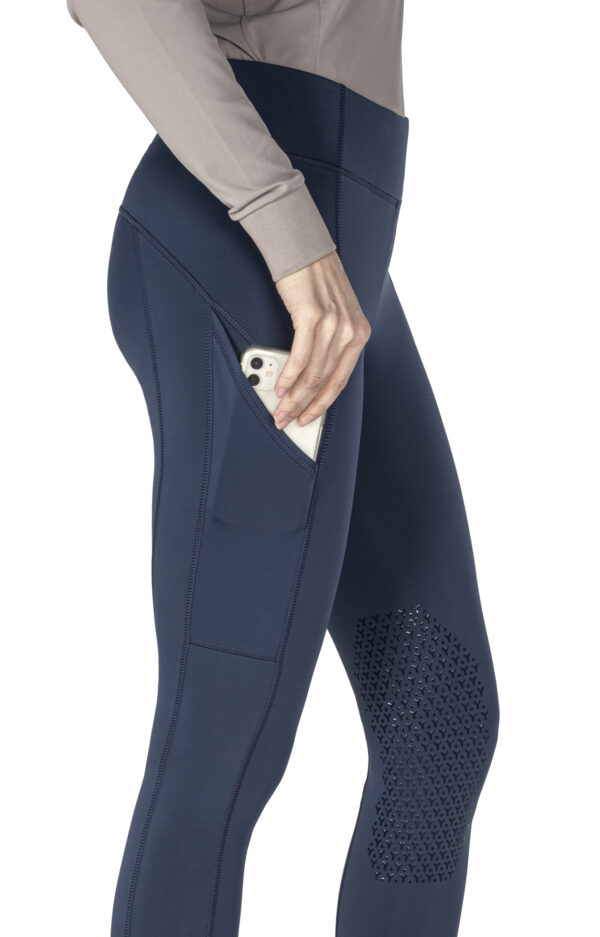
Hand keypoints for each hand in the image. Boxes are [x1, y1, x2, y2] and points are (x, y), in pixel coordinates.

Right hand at [272, 251, 370, 429]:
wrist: (303, 248)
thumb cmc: (315, 281)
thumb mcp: (334, 314)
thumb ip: (329, 343)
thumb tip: (309, 377)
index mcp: (359, 333)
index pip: (341, 379)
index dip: (323, 403)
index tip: (309, 418)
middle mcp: (350, 330)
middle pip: (326, 381)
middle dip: (305, 406)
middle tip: (288, 421)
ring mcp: (332, 324)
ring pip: (313, 373)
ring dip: (293, 396)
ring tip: (279, 409)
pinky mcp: (311, 316)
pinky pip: (300, 357)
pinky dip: (289, 376)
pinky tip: (280, 387)